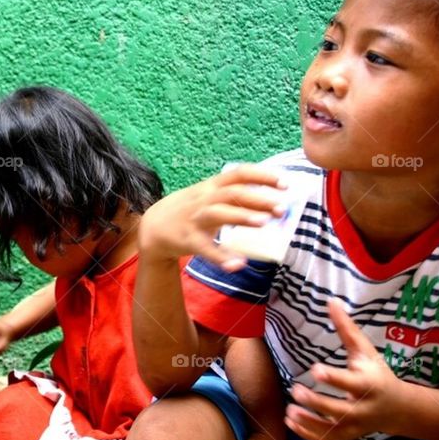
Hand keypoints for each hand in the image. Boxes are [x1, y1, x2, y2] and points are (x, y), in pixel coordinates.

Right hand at [138, 165, 285, 271]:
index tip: (285, 183)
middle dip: (259, 198)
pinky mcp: (188, 240)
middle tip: (282, 208)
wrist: (153, 227)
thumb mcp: (207, 196)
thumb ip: (234, 196)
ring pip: (218, 213)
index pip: (238, 174)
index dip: (262, 176)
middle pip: (232, 193)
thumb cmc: (188, 211)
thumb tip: (271, 199)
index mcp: (211, 187)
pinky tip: (238, 264)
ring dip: (241, 216)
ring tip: (264, 222)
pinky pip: (205, 249)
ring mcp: (195, 219)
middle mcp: (203, 200)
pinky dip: (221, 257)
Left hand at [285, 299, 405, 439]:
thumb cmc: (376, 373)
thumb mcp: (365, 350)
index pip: (350, 382)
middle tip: (295, 390)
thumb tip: (330, 300)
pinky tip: (289, 422)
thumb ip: (346, 328)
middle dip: (317, 402)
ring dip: (309, 422)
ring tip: (288, 411)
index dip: (333, 377)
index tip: (315, 369)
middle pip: (339, 409)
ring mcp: (355, 425)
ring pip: (332, 429)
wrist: (398, 407)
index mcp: (368, 383)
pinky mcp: (347, 435)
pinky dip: (309, 434)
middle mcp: (362, 407)